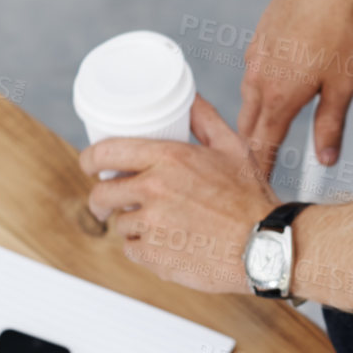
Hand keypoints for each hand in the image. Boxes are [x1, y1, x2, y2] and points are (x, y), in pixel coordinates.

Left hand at [80, 95, 280, 294]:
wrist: (263, 243)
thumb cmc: (250, 197)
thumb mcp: (234, 148)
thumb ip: (205, 120)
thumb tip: (189, 97)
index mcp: (170, 158)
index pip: (106, 152)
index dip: (90, 158)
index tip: (90, 164)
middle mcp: (154, 190)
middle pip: (102, 193)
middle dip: (103, 197)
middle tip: (114, 200)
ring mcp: (150, 224)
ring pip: (120, 223)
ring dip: (134, 223)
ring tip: (164, 222)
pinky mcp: (151, 255)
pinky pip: (131, 249)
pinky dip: (144, 247)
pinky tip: (170, 241)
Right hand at [239, 0, 352, 180]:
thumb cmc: (338, 28)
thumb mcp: (343, 86)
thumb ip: (331, 125)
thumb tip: (326, 157)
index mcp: (279, 97)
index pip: (262, 146)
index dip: (260, 168)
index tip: (258, 184)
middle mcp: (259, 79)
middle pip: (249, 125)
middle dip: (252, 147)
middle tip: (258, 164)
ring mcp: (255, 56)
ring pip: (249, 97)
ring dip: (256, 115)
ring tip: (266, 128)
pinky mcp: (258, 37)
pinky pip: (253, 71)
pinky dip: (259, 85)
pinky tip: (275, 82)